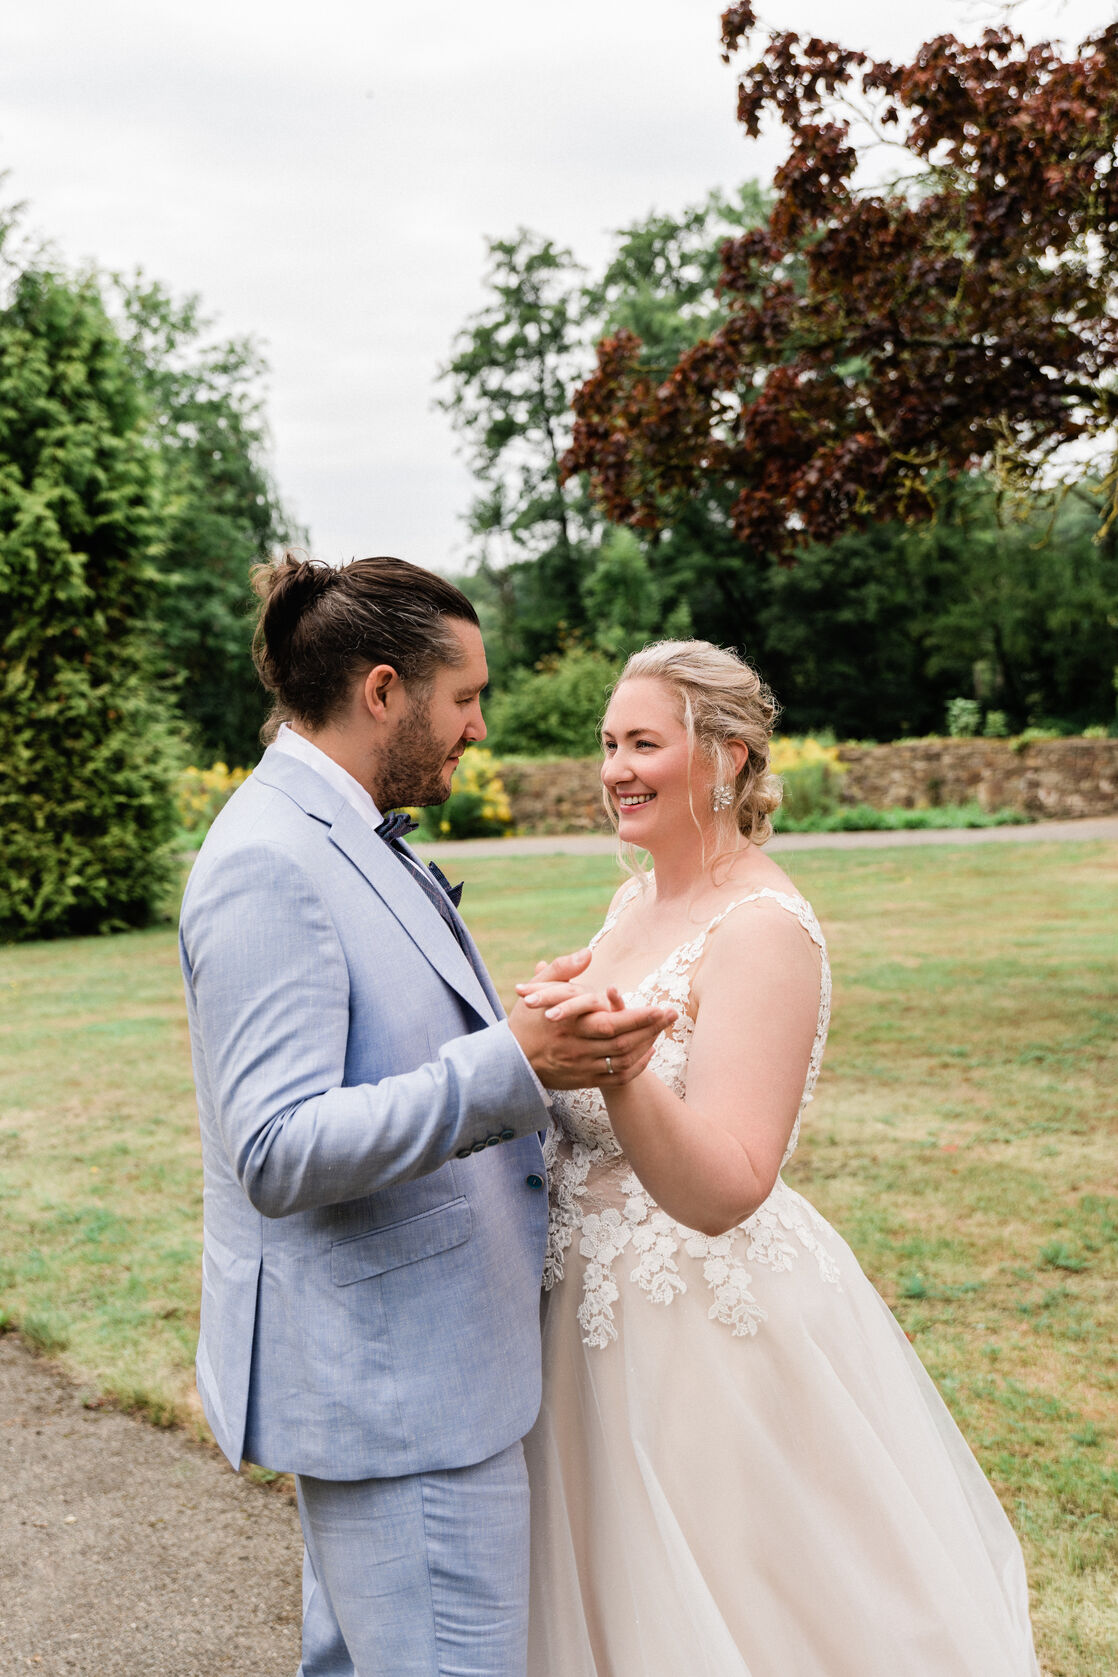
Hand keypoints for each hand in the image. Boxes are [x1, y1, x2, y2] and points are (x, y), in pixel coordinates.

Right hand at [508, 952, 675, 1089]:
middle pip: (622, 1041)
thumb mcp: (539, 989)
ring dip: (647, 1045)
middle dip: (651, 1028)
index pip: (610, 1022)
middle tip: (672, 1014)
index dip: (638, 1017)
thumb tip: (588, 952)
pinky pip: (617, 1077)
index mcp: (568, 1023)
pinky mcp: (583, 1080)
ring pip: (622, 1060)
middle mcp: (576, 1047)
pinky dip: (636, 1066)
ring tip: (663, 1028)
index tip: (659, 1006)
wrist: (510, 1060)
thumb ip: (563, 968)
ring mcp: (581, 1066)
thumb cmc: (527, 1020)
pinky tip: (647, 1051)